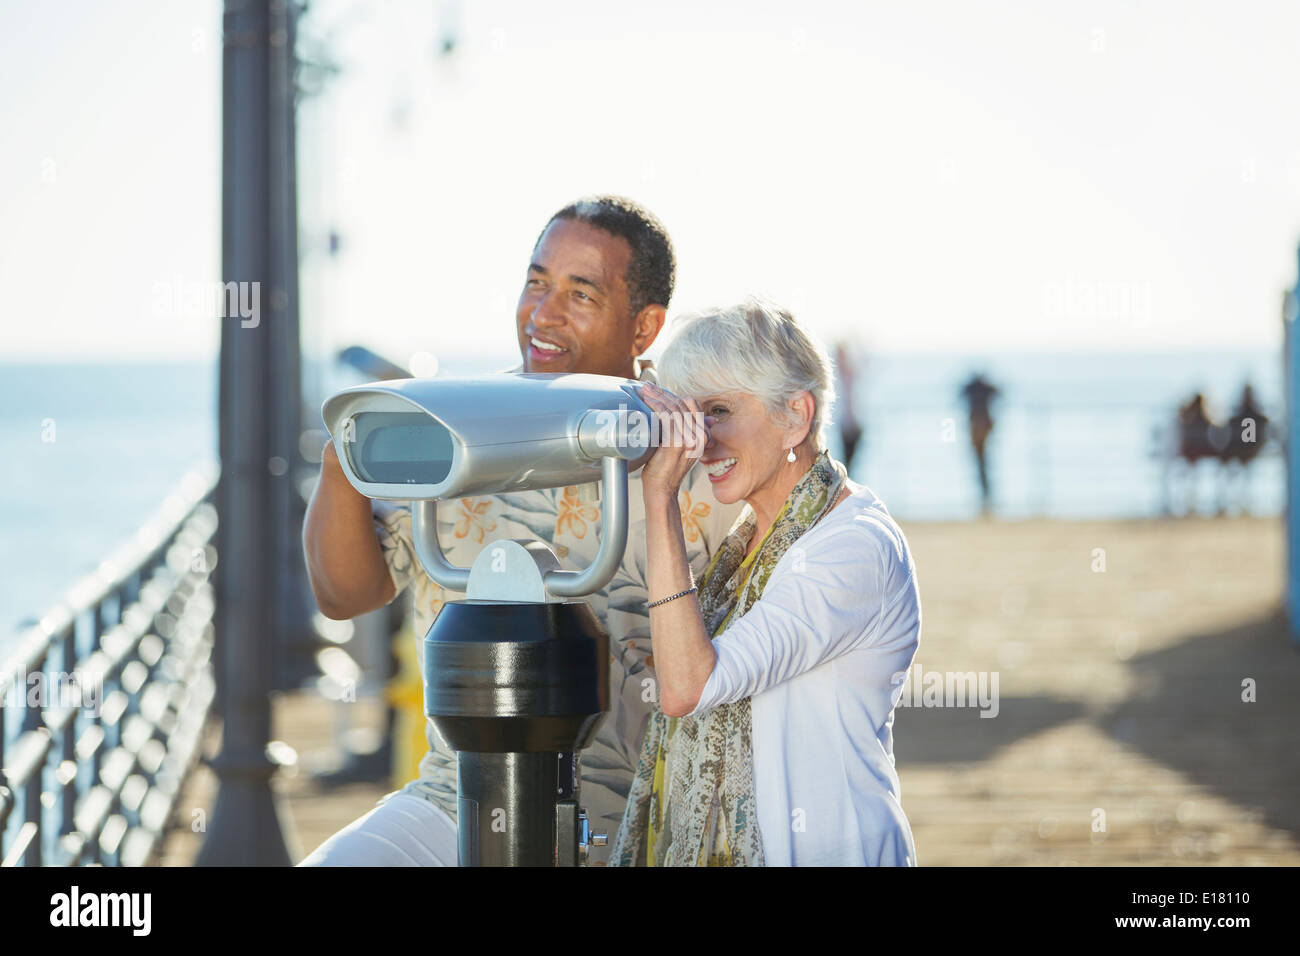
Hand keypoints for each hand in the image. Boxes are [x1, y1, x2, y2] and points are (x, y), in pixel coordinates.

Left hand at [638, 382, 709, 502]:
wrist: (662, 490)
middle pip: (682, 405)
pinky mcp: (676, 443)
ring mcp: (689, 440)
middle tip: (647, 387)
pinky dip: (656, 406)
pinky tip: (647, 402)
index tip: (658, 391)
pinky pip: (667, 417)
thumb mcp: (683, 448)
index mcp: (703, 436)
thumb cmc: (666, 469)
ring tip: (644, 391)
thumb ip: (689, 432)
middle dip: (663, 393)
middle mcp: (699, 437)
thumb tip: (701, 418)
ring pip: (674, 408)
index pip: (692, 406)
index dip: (675, 395)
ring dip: (657, 396)